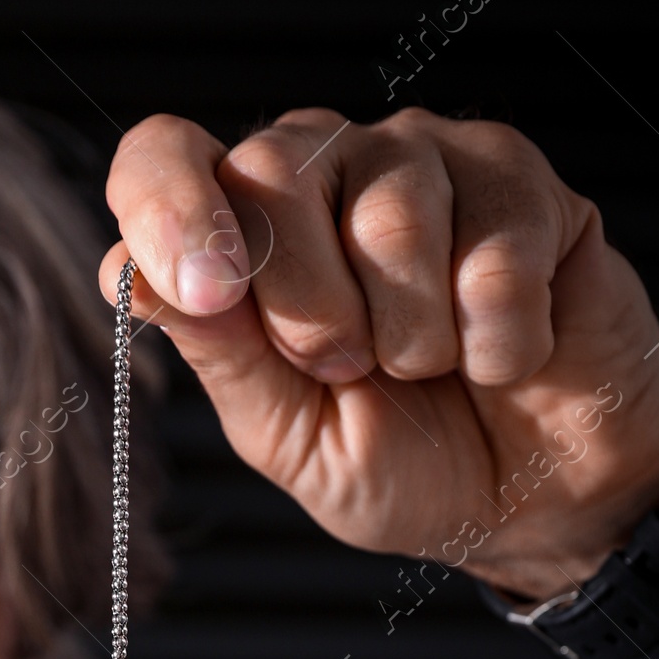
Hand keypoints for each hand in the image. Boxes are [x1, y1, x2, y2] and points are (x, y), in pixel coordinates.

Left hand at [103, 107, 658, 601]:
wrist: (532, 502)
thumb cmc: (405, 463)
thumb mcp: (290, 435)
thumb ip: (222, 353)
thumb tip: (126, 270)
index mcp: (245, 231)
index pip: (166, 156)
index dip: (168, 207)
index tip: (208, 291)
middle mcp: (326, 171)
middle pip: (274, 169)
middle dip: (309, 308)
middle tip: (350, 371)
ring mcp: (425, 160)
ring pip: (391, 211)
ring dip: (412, 335)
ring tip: (436, 367)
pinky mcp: (518, 180)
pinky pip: (496, 247)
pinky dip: (498, 339)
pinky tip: (507, 357)